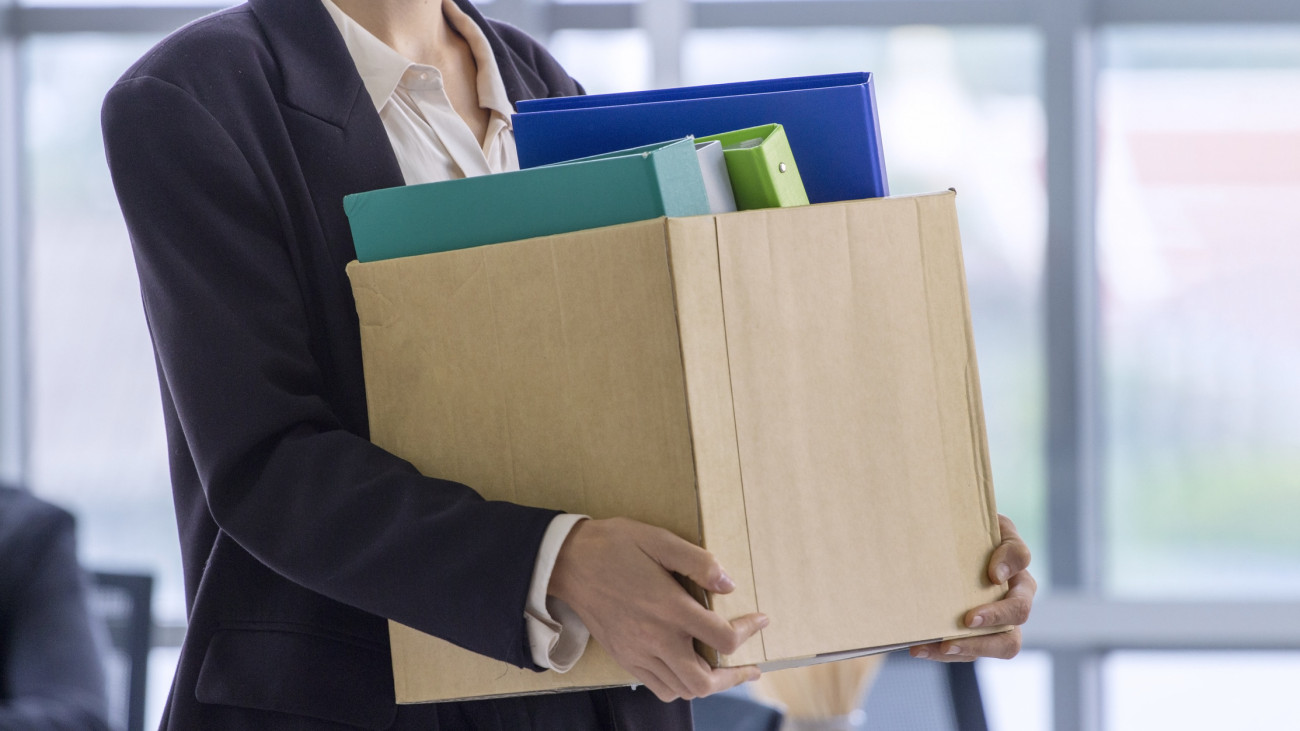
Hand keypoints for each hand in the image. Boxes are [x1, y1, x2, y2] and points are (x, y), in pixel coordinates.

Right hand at [549, 517, 766, 701]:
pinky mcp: (625, 658)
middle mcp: (655, 639)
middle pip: (704, 681)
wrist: (568, 562)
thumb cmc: (614, 546)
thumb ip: (697, 562)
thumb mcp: (658, 540)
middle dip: (734, 677)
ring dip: (708, 683)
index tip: (760, 620)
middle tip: (751, 667)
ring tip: (724, 670)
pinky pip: (659, 688)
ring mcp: (638, 653)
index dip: (748, 632)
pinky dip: (680, 686)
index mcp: (669, 608)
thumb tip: (729, 585)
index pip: (723, 638)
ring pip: (682, 690)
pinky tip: (687, 667)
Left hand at [910, 514, 1035, 661]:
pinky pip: (969, 651)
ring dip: (974, 646)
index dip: (1009, 563)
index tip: (992, 573)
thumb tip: (994, 571)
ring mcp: (999, 621)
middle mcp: (1015, 594)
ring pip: (1004, 643)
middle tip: (968, 620)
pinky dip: (943, 652)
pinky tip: (918, 648)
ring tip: (942, 646)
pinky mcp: (977, 637)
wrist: (943, 554)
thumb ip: (981, 531)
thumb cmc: (962, 536)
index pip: (1020, 558)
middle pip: (1020, 612)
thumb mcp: (971, 523)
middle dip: (996, 618)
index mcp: (1013, 560)